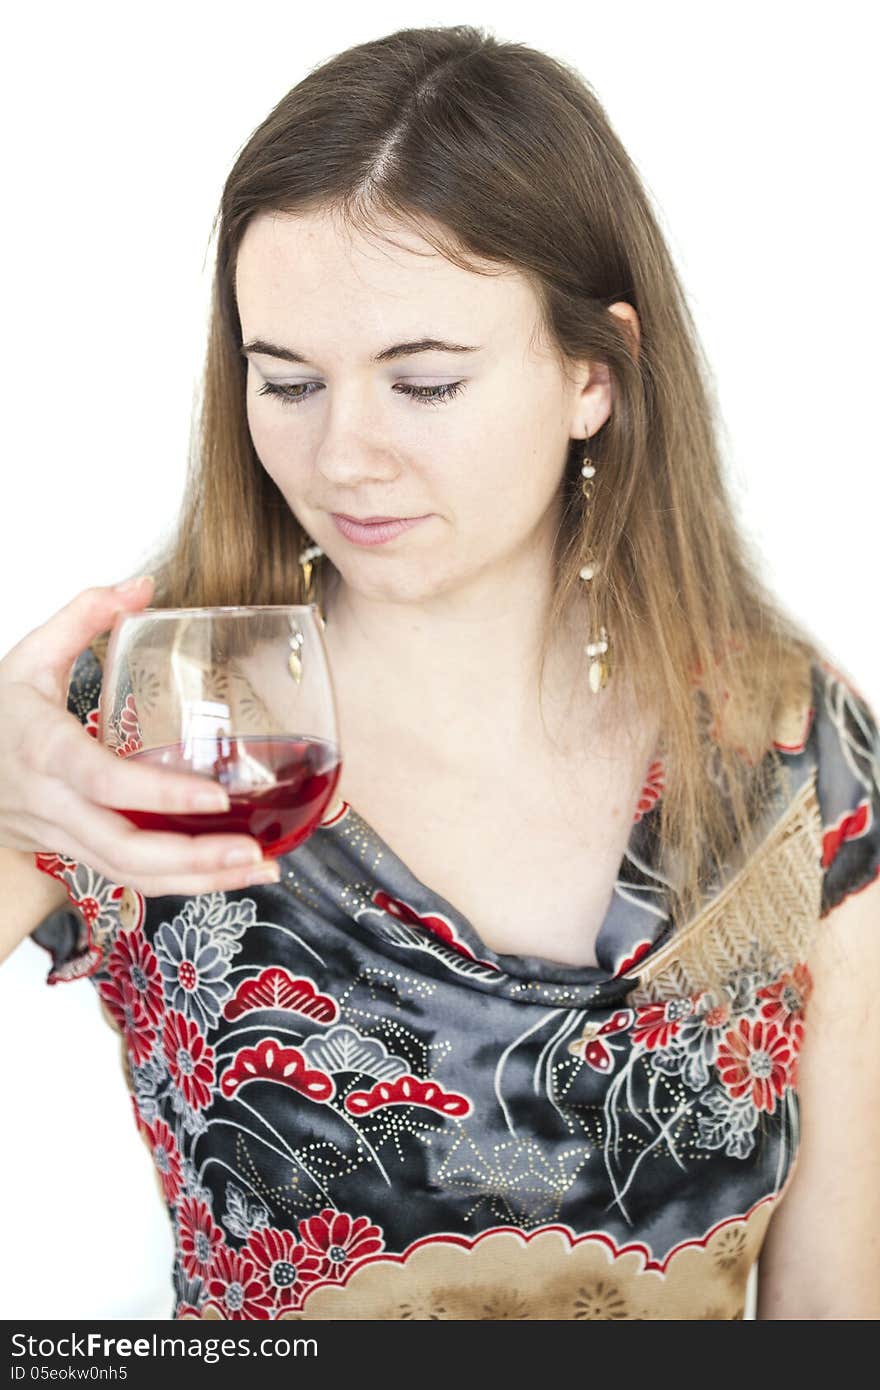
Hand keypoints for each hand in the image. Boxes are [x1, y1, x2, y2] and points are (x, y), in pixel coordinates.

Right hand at [0, 578, 277, 894]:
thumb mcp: (27, 656)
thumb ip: (84, 615)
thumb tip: (142, 584)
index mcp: (42, 750)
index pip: (105, 780)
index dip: (160, 793)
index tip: (216, 796)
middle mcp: (52, 804)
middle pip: (125, 848)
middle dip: (194, 859)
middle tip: (255, 853)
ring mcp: (62, 836)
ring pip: (131, 875)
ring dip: (199, 881)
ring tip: (262, 869)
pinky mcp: (75, 853)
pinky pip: (130, 878)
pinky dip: (183, 883)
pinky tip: (229, 872)